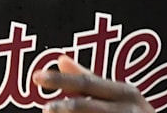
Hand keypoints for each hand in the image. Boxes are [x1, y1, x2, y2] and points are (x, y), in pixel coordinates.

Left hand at [32, 55, 153, 111]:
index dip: (60, 79)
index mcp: (127, 92)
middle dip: (62, 107)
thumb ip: (92, 80)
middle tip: (45, 108)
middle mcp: (129, 109)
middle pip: (85, 105)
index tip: (36, 76)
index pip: (87, 82)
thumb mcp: (121, 96)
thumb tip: (60, 59)